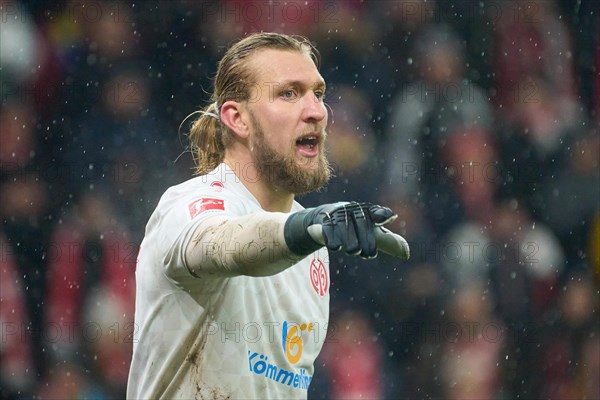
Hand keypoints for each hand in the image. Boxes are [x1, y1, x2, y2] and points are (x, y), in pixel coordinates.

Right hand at [284, 202, 408, 258]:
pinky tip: (336, 247)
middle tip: (368, 255)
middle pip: (362, 223)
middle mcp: (354, 209)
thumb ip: (386, 241)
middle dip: (366, 241)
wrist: (324, 220)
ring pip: (346, 227)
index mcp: (367, 211)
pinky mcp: (325, 221)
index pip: (377, 212)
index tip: (388, 217)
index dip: (382, 214)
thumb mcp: (370, 232)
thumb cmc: (353, 227)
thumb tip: (406, 253)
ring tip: (353, 251)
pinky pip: (329, 230)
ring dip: (350, 242)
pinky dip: (333, 239)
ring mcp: (338, 214)